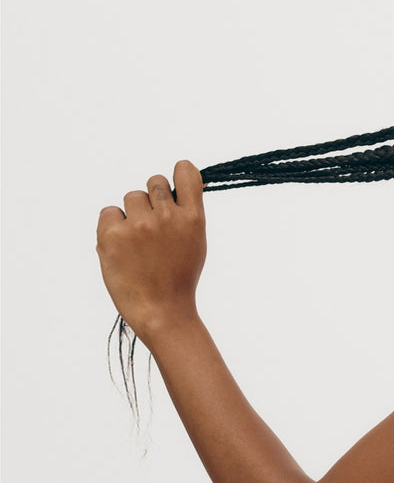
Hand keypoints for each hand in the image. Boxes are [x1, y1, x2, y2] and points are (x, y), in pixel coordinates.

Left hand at [96, 159, 206, 347]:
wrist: (161, 310)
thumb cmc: (178, 278)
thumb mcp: (194, 243)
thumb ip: (185, 215)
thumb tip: (170, 191)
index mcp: (193, 219)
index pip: (186, 173)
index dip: (180, 173)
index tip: (174, 185)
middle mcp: (167, 216)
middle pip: (154, 182)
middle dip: (152, 199)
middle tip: (153, 227)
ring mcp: (139, 224)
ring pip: (131, 197)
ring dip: (132, 214)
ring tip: (138, 243)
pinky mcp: (113, 234)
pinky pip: (108, 212)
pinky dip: (112, 227)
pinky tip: (123, 248)